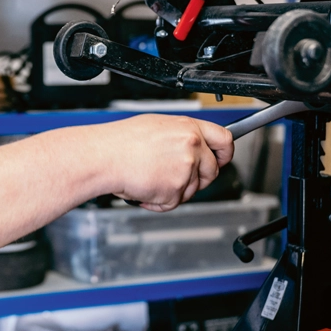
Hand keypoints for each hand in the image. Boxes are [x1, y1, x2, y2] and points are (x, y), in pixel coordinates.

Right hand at [97, 114, 233, 211]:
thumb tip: (193, 147)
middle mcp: (192, 146)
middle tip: (176, 178)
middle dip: (197, 179)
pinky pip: (173, 203)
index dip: (225, 153)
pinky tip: (144, 189)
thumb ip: (182, 137)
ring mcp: (186, 169)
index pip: (225, 140)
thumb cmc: (122, 142)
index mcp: (189, 128)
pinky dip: (158, 201)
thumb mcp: (158, 127)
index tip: (221, 159)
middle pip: (212, 171)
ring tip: (150, 179)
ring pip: (191, 190)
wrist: (104, 156)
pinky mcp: (175, 190)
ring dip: (173, 191)